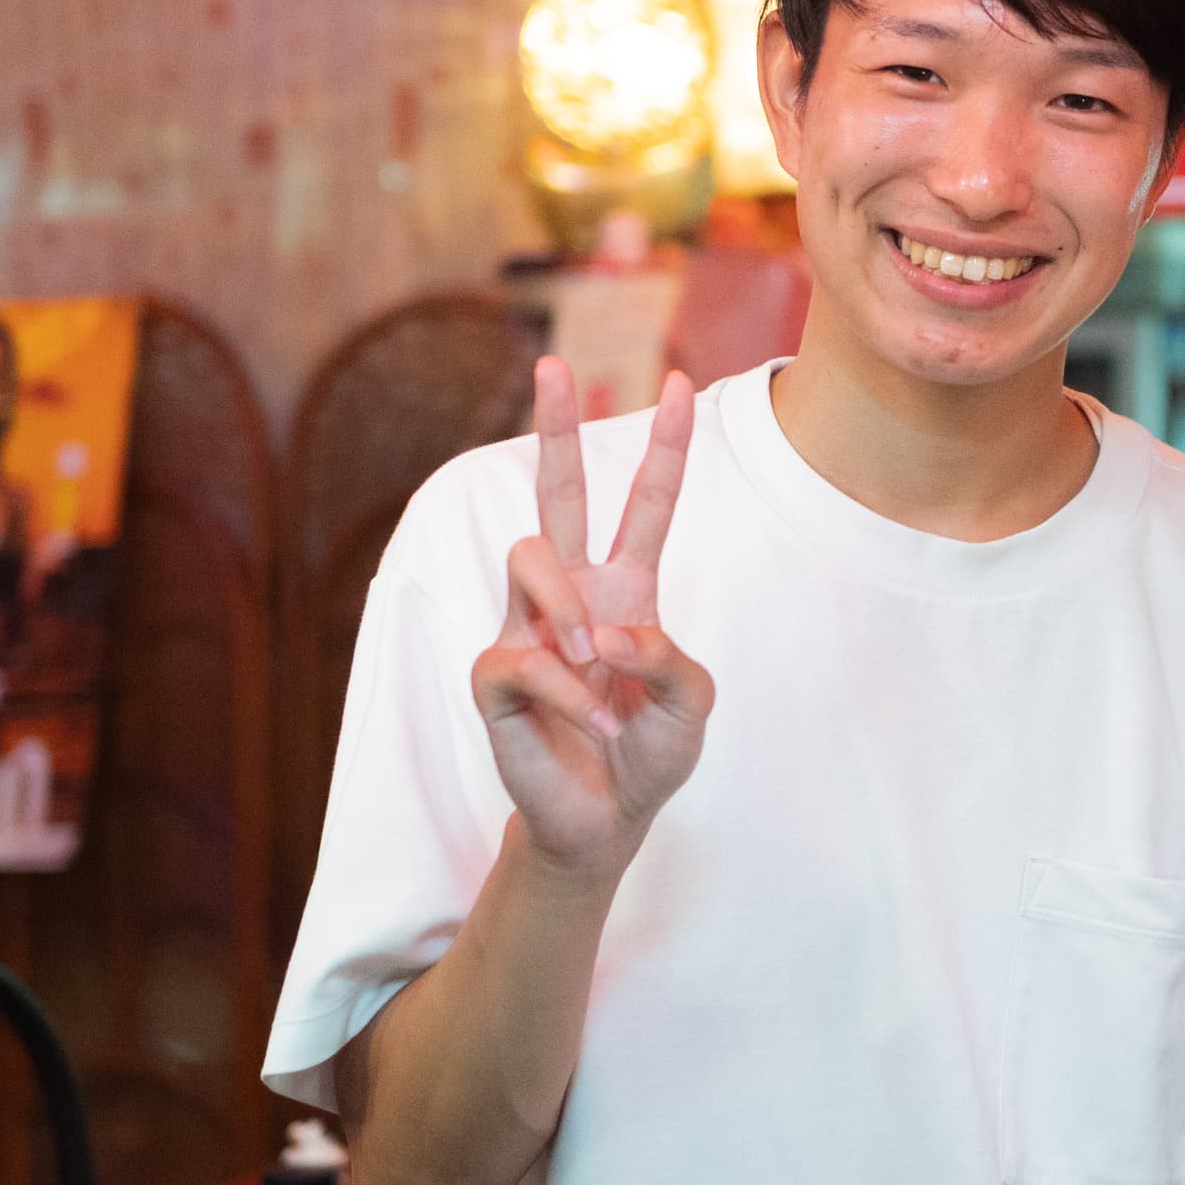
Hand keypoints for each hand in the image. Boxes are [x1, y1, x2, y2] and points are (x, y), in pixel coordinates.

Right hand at [472, 362, 715, 884]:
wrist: (606, 820)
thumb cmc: (648, 752)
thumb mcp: (691, 705)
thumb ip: (669, 662)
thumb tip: (605, 634)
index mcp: (627, 588)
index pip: (645, 505)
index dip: (665, 448)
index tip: (684, 382)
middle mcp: (571, 593)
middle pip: (556, 493)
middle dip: (555, 427)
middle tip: (554, 364)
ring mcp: (526, 626)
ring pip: (531, 557)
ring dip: (567, 609)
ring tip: (593, 662)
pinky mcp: (493, 672)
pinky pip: (522, 655)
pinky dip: (564, 691)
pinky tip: (585, 722)